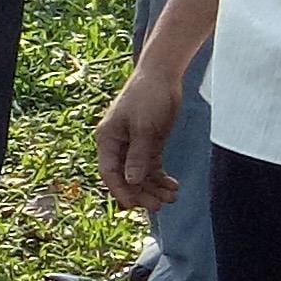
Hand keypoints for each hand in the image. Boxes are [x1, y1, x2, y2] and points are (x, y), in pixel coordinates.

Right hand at [95, 62, 184, 210]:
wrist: (162, 75)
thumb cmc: (148, 96)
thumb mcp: (144, 127)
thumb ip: (138, 156)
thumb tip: (132, 182)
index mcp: (108, 139)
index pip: (110, 172)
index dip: (120, 190)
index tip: (133, 206)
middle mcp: (118, 144)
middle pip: (126, 177)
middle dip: (141, 193)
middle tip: (158, 206)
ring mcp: (133, 144)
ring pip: (140, 174)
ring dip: (154, 187)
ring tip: (171, 197)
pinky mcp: (148, 142)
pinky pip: (151, 166)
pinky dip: (161, 177)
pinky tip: (172, 185)